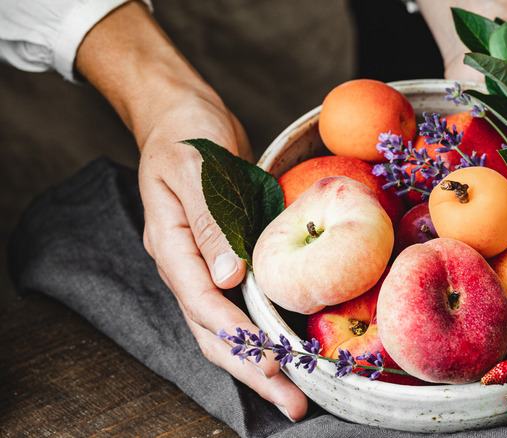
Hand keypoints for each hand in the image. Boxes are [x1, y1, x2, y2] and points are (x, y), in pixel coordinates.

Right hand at [74, 1, 307, 418]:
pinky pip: (238, 307)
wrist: (184, 118)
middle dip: (252, 370)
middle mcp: (185, 266)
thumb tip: (228, 276)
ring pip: (225, 328)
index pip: (201, 302)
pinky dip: (261, 333)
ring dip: (259, 362)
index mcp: (171, 246)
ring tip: (294, 393)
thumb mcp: (196, 169)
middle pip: (213, 332)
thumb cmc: (187, 136)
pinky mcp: (223, 260)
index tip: (271, 360)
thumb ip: (209, 222)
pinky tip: (285, 352)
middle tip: (292, 402)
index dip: (236, 336)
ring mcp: (203, 266)